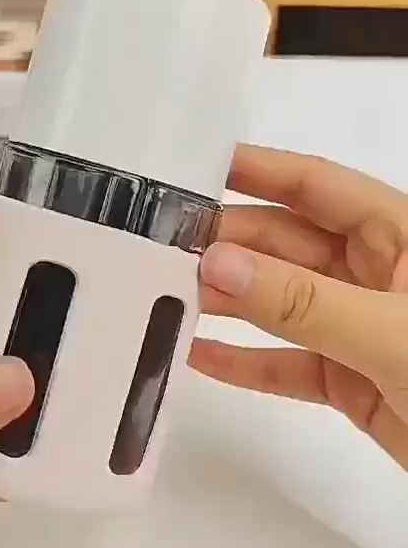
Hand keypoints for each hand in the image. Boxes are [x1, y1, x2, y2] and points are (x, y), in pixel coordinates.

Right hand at [190, 145, 407, 470]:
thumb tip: (218, 264)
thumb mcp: (391, 331)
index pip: (317, 186)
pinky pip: (286, 365)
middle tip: (163, 249)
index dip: (259, 169)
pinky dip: (245, 363)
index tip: (199, 167)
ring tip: (167, 297)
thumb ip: (303, 301)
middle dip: (228, 245)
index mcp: (399, 237)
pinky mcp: (349, 380)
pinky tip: (199, 358)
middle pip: (286, 246)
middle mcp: (373, 275)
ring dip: (228, 302)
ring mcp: (358, 328)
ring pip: (280, 304)